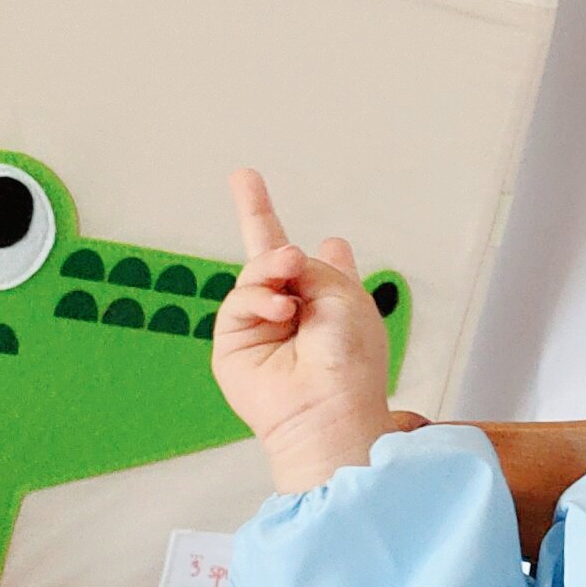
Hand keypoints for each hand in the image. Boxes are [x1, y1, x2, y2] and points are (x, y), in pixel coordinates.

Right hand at [211, 168, 395, 493]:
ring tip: (289, 271)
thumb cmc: (350, 359)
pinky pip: (240, 302)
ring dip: (273, 268)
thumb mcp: (343, 297)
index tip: (275, 201)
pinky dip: (260, 299)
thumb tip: (278, 256)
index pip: (312, 260)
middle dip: (256, 215)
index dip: (298, 235)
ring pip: (255, 275)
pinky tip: (283, 312)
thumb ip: (308, 266)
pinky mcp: (235, 342)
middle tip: (244, 177)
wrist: (330, 409)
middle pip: (268, 258)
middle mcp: (296, 309)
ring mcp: (262, 325)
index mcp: (331, 299)